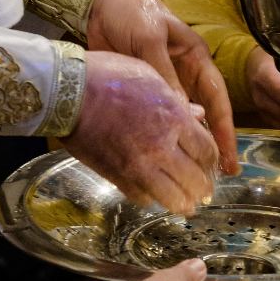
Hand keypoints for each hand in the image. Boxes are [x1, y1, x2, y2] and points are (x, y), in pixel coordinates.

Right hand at [63, 51, 219, 214]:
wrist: (67, 92)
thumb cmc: (107, 75)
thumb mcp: (149, 75)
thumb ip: (176, 98)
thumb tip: (197, 113)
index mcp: (173, 118)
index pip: (206, 151)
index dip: (212, 161)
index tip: (210, 163)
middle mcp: (161, 146)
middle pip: (195, 180)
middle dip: (203, 188)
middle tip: (204, 192)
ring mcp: (138, 165)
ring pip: (173, 198)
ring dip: (183, 203)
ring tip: (186, 205)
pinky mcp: (117, 176)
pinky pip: (142, 198)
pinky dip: (151, 199)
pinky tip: (153, 195)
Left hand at [87, 0, 238, 173]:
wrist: (97, 3)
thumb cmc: (132, 12)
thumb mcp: (150, 39)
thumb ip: (165, 75)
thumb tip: (183, 114)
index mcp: (194, 57)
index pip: (216, 96)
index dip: (224, 127)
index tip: (229, 156)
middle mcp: (183, 73)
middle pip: (202, 113)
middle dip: (209, 143)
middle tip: (215, 176)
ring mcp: (163, 83)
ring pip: (179, 119)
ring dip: (183, 143)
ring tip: (188, 172)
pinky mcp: (141, 91)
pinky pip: (154, 117)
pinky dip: (157, 135)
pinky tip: (157, 154)